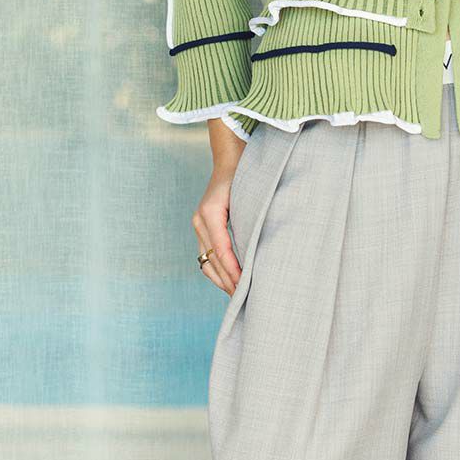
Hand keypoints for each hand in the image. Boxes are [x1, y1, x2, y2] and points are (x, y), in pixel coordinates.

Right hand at [194, 122, 248, 295]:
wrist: (229, 160)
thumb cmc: (245, 176)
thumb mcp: (251, 197)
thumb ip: (252, 222)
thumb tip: (262, 253)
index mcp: (210, 213)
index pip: (221, 249)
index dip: (233, 269)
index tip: (245, 285)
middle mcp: (200, 220)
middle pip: (211, 259)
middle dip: (228, 280)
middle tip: (244, 298)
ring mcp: (198, 225)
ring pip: (206, 261)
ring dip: (221, 280)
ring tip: (237, 296)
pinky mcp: (202, 228)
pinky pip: (206, 256)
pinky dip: (217, 271)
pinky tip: (230, 281)